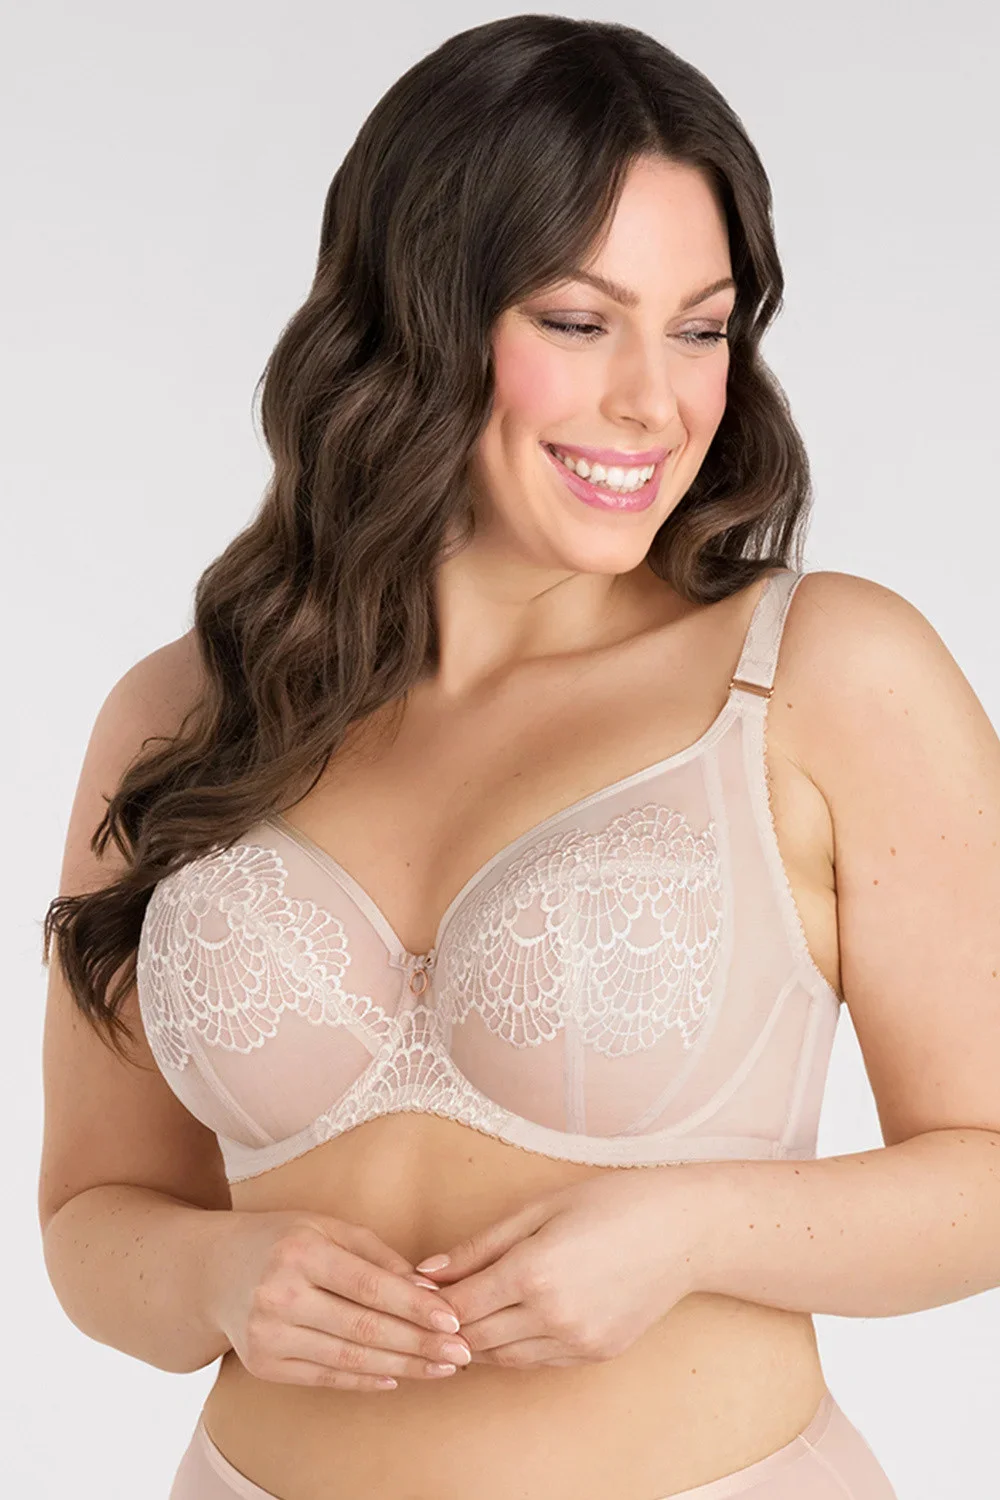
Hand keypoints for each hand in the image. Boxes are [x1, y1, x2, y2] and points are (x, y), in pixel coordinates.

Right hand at [209, 1210, 470, 1390]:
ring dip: (402, 1367)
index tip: (454, 1320)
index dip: (415, 1307)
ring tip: (441, 1369)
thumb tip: (427, 1288)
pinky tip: (396, 1378)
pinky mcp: (263, 1364)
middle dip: (419, 1344)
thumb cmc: (280, 1240)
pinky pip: (325, 1376)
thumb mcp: (325, 1227)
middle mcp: (280, 1294)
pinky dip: (364, 1379)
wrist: (211, 1271)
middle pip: (364, 1328)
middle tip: (462, 1353)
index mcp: (301, 1252)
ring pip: (349, 1357)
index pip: (370, 1286)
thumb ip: (376, 1254)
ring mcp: (268, 1334)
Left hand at [413, 1170, 702, 1368]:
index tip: (415, 1288)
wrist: (683, 1231)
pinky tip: (510, 1321)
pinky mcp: (595, 1354)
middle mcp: (552, 1316)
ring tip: (468, 1312)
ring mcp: (576, 1341)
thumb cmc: (612, 1202)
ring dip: (477, 1340)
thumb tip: (428, 1272)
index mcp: (533, 1272)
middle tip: (432, 1305)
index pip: (458, 1307)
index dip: (430, 1302)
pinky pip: (536, 1361)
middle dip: (446, 1326)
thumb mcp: (539, 1209)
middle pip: (473, 1339)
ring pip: (502, 1358)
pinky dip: (514, 1347)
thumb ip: (480, 1244)